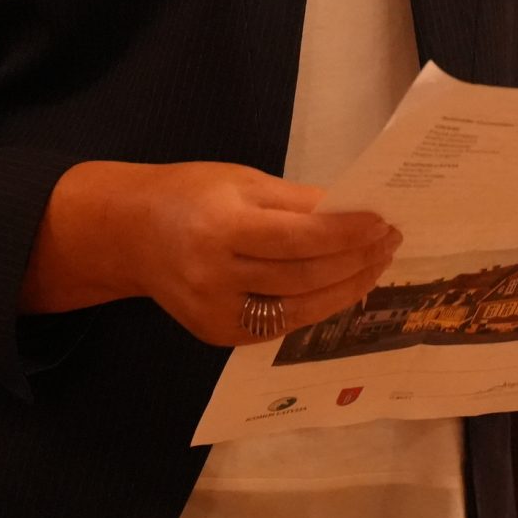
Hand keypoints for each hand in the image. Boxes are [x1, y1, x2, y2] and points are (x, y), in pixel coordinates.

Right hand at [24, 160, 400, 347]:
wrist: (128, 233)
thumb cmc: (190, 194)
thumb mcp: (241, 181)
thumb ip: (296, 201)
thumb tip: (352, 211)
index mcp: (222, 227)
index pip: (301, 238)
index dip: (347, 233)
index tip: (382, 221)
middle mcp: (217, 277)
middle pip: (305, 276)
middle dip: (356, 260)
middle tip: (389, 241)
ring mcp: (217, 314)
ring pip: (300, 309)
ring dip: (347, 288)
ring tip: (375, 265)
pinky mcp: (219, 336)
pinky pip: (280, 324)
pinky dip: (316, 306)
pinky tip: (341, 288)